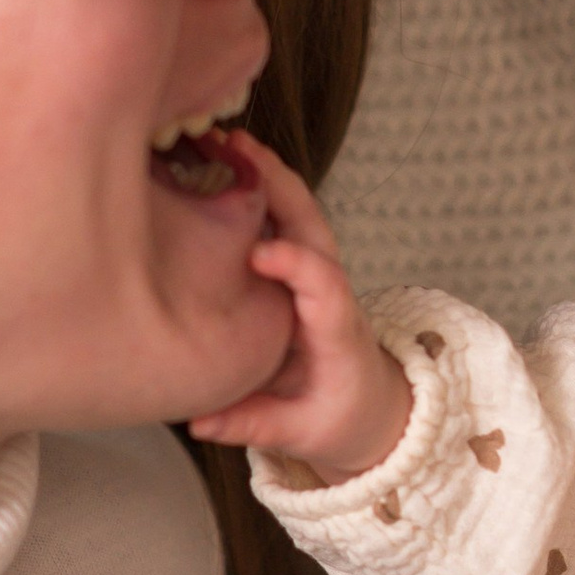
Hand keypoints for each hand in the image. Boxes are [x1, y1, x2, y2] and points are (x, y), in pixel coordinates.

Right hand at [187, 135, 411, 481]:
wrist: (374, 410)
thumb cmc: (340, 420)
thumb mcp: (302, 434)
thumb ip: (254, 426)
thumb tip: (200, 423)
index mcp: (339, 334)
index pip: (326, 289)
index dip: (297, 265)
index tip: (260, 253)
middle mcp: (333, 293)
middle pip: (315, 229)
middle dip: (280, 186)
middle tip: (235, 149)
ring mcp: (319, 275)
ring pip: (299, 213)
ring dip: (265, 174)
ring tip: (224, 140)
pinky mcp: (301, 269)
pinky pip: (282, 220)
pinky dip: (257, 187)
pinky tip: (221, 162)